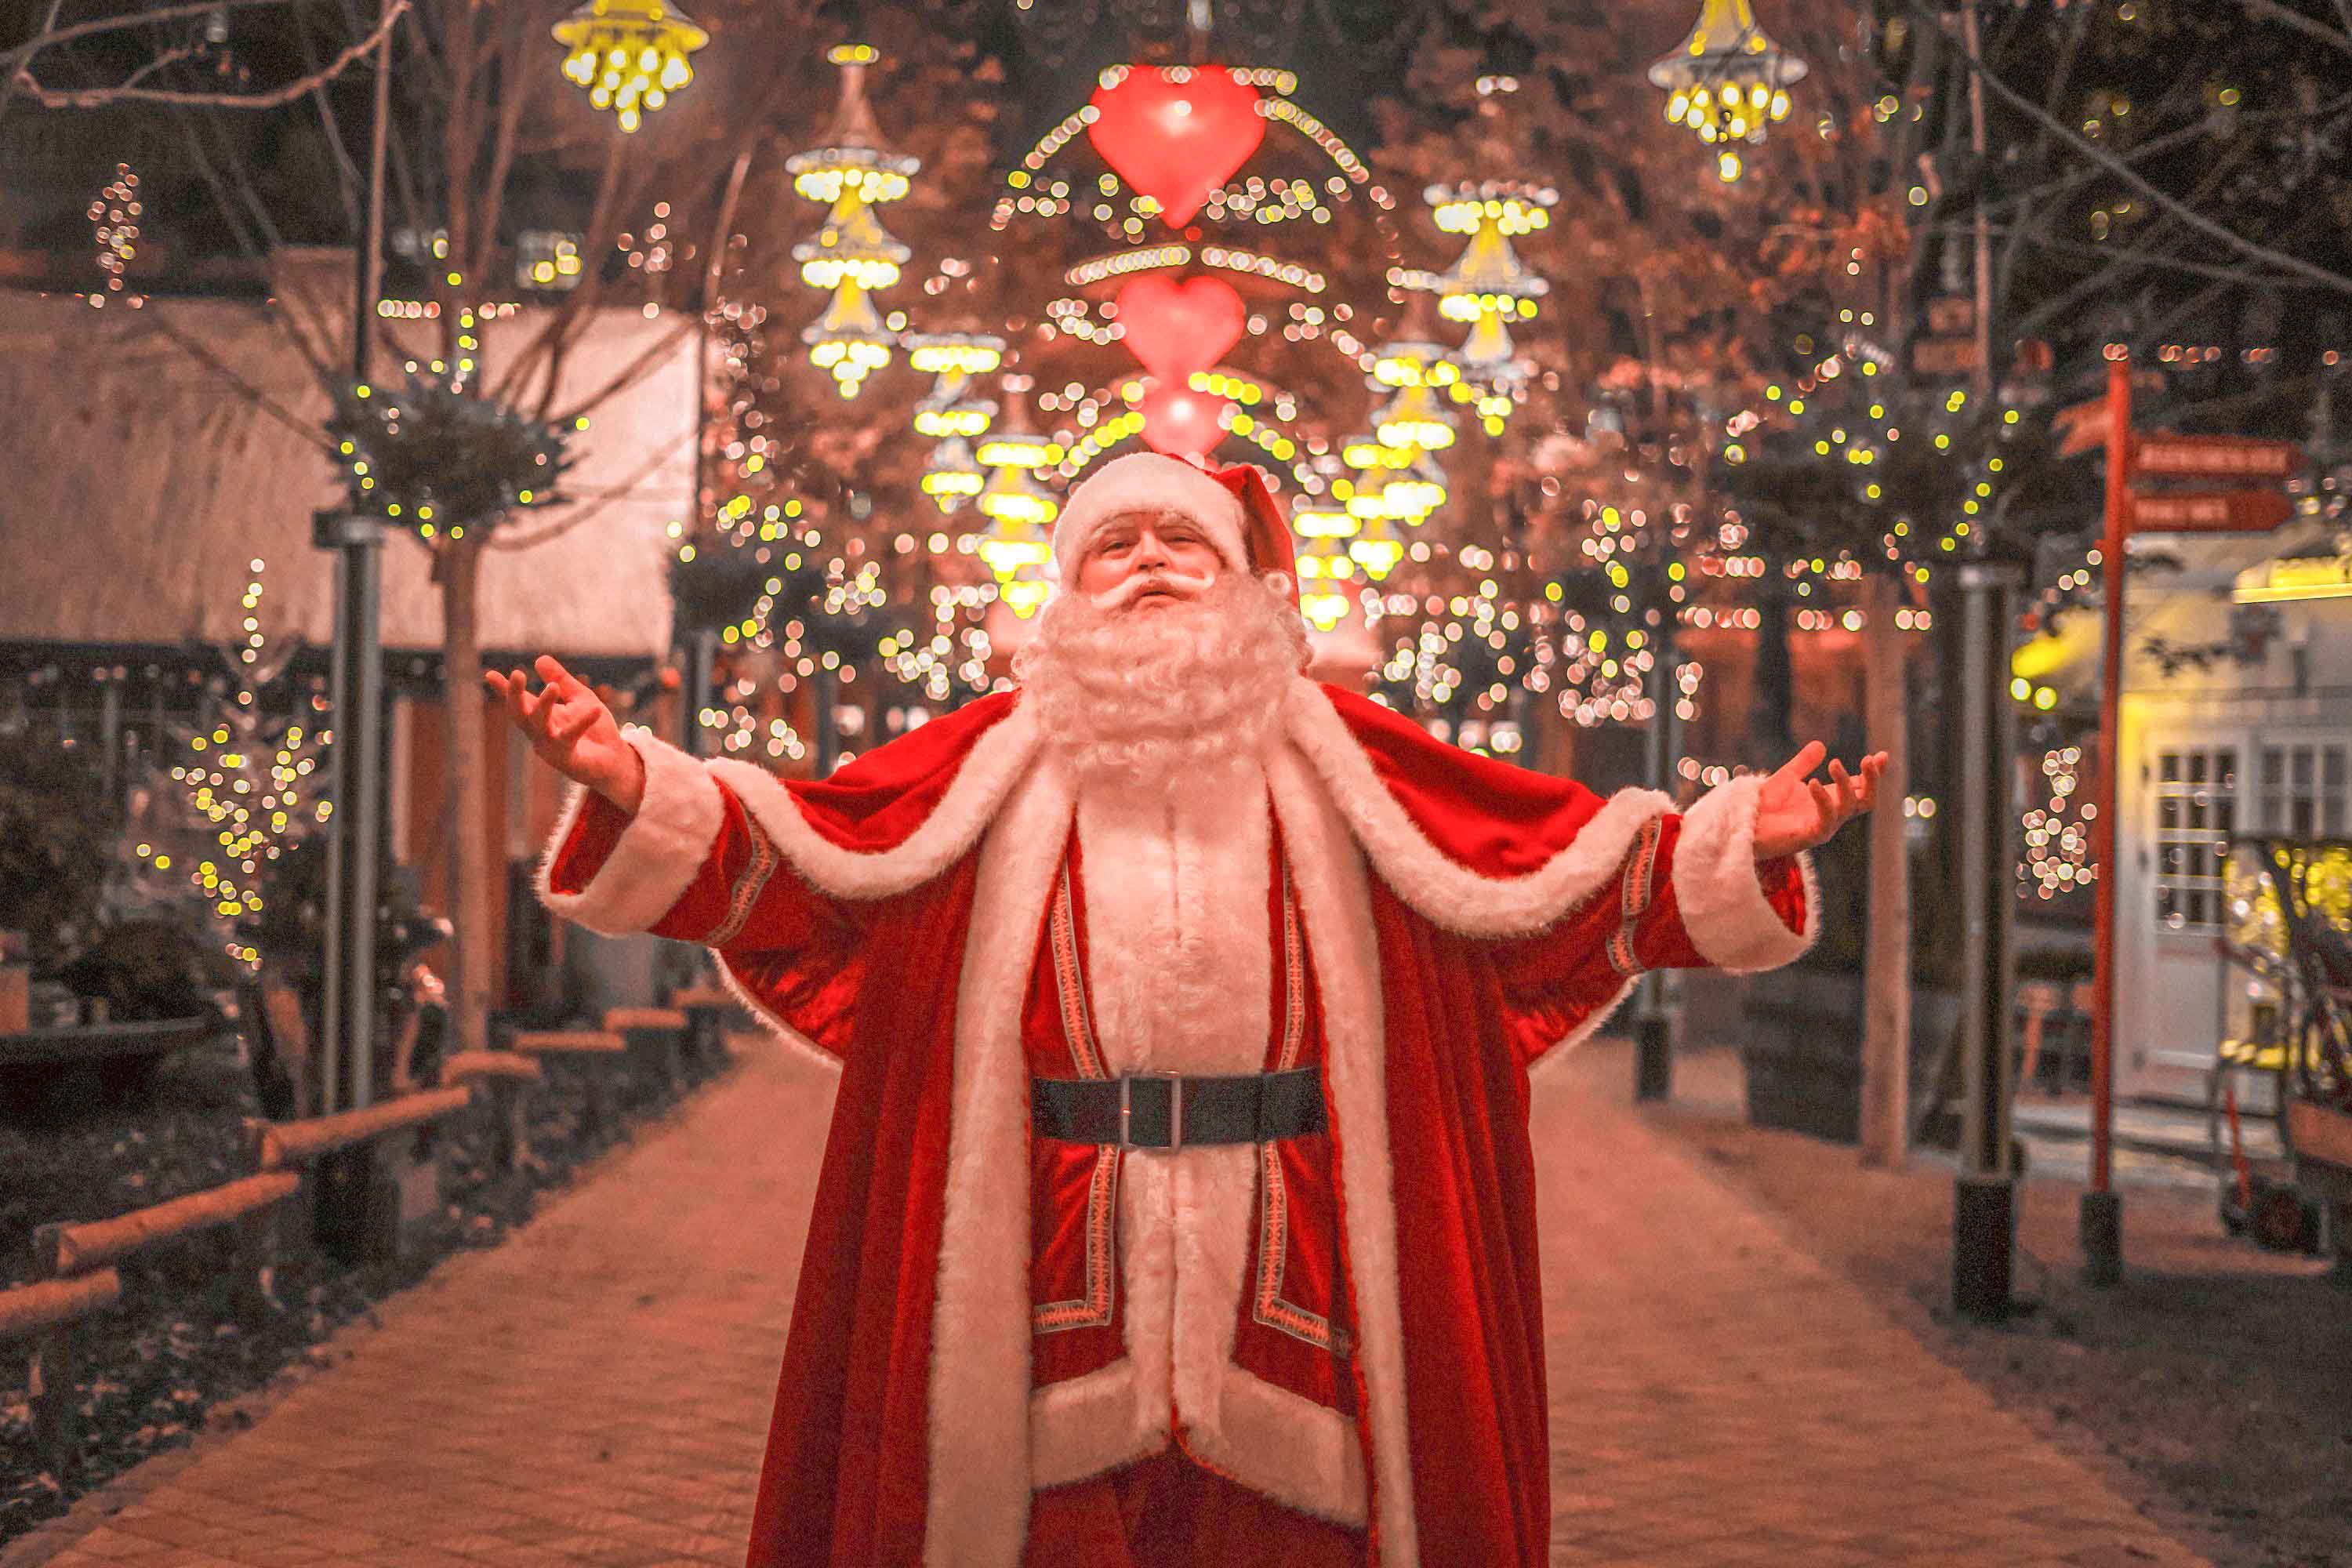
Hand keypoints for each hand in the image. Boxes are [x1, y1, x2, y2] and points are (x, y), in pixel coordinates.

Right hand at [485, 655, 645, 814]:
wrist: (618, 761)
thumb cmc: (597, 731)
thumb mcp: (580, 698)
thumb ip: (561, 680)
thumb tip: (539, 658)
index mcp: (542, 718)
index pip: (519, 702)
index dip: (504, 689)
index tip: (489, 674)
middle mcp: (540, 734)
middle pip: (520, 715)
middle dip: (515, 695)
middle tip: (517, 674)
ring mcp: (551, 749)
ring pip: (539, 727)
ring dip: (544, 706)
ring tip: (552, 687)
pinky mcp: (567, 760)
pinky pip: (571, 738)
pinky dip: (582, 722)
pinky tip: (595, 708)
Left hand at [1752, 742, 1887, 859]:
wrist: (1745, 824)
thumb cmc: (1765, 806)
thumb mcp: (1788, 777)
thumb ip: (1804, 763)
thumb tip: (1821, 745)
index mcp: (1831, 800)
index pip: (1861, 787)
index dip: (1874, 773)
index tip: (1882, 755)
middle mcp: (1832, 814)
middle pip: (1867, 800)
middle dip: (1873, 780)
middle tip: (1869, 759)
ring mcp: (1824, 826)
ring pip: (1850, 806)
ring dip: (1846, 783)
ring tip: (1834, 763)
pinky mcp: (1810, 835)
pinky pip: (1826, 818)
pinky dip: (1823, 799)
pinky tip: (1813, 782)